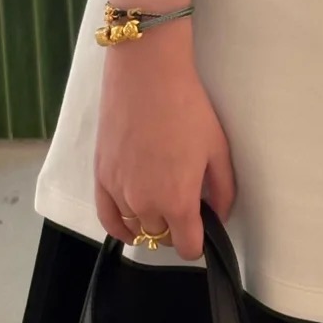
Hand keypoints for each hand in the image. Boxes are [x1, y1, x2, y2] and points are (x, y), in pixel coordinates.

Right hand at [93, 25, 235, 260]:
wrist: (146, 75)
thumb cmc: (186, 108)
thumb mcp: (217, 149)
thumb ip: (222, 190)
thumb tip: (219, 215)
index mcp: (177, 201)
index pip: (187, 247)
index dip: (198, 244)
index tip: (203, 231)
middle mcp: (144, 204)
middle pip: (162, 237)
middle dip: (177, 229)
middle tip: (187, 205)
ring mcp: (118, 191)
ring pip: (136, 228)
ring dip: (151, 223)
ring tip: (162, 201)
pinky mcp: (100, 176)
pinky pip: (107, 218)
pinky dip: (121, 226)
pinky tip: (131, 224)